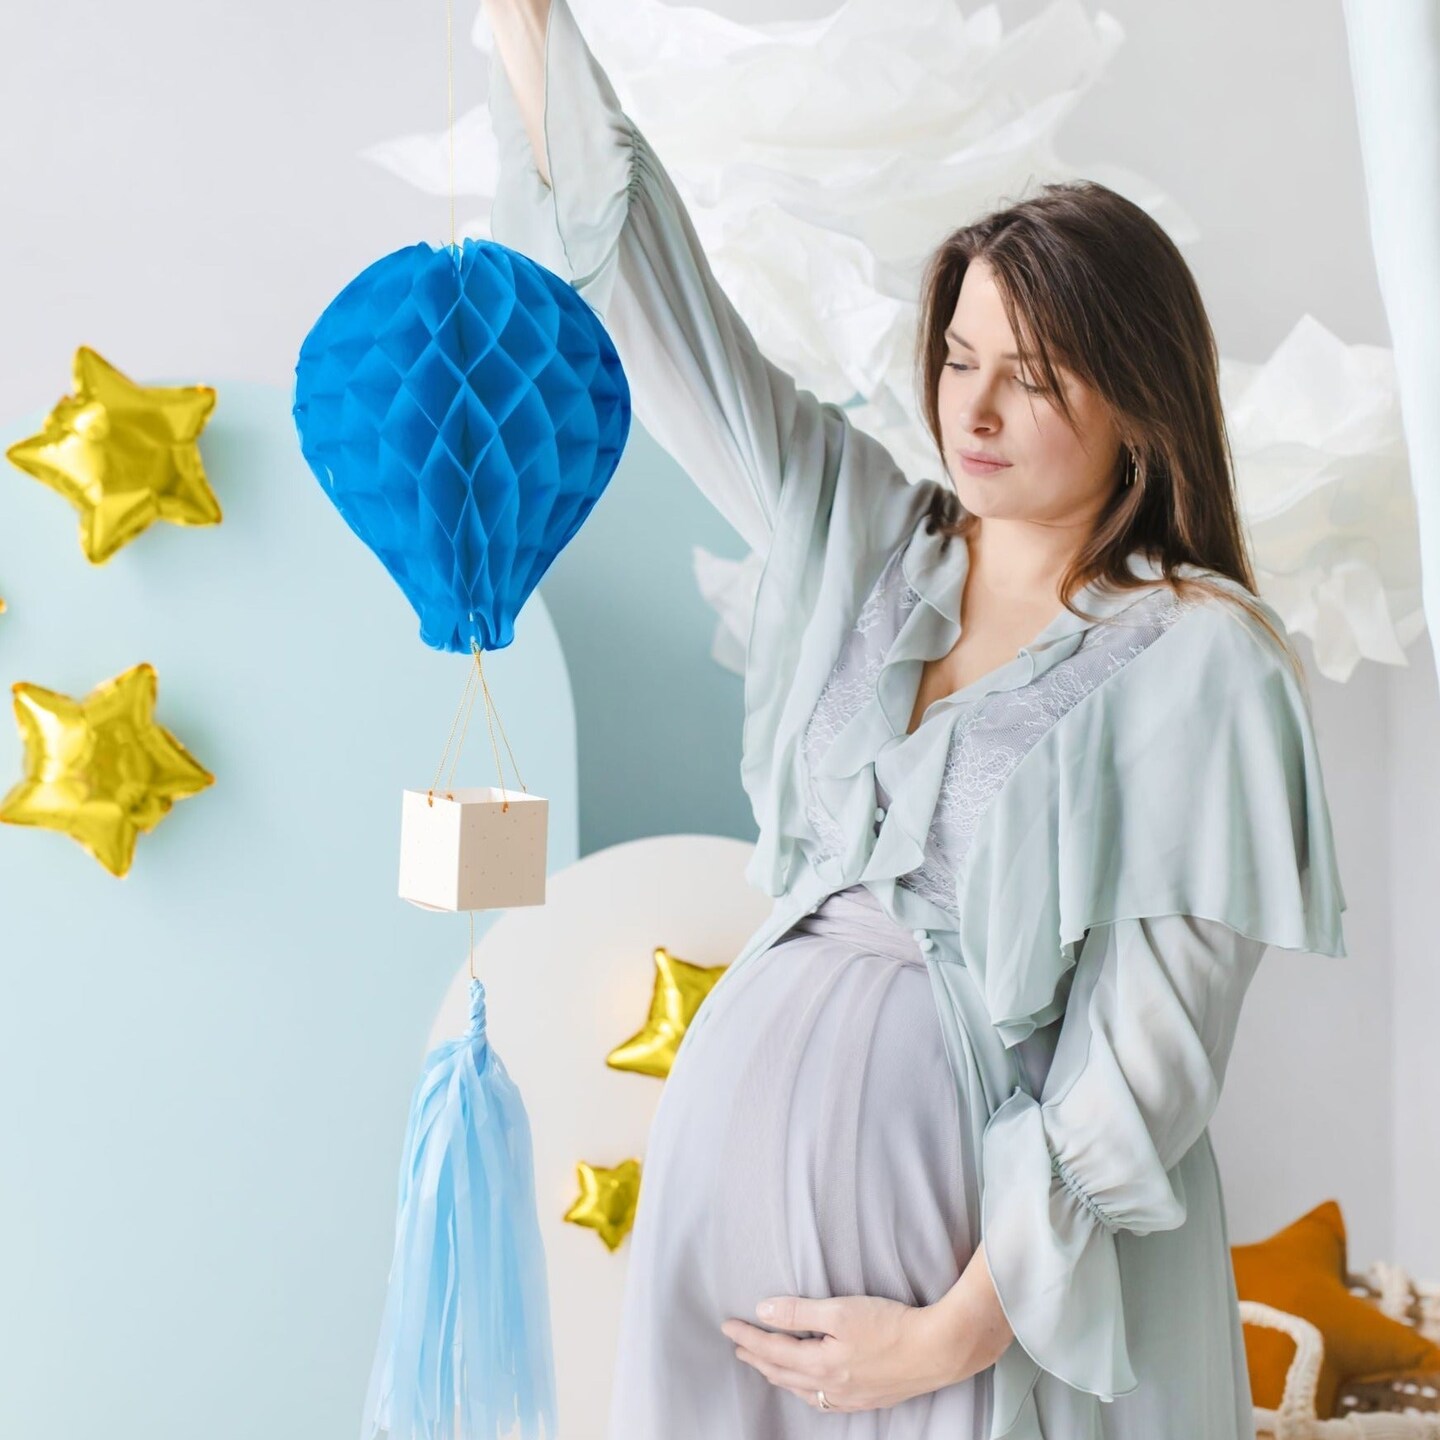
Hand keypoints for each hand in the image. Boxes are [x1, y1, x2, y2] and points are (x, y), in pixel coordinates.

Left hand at [718, 1243, 1013, 1414]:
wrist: (937, 1350)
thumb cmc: (891, 1325)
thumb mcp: (841, 1310)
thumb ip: (799, 1313)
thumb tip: (762, 1312)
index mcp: (821, 1364)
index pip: (773, 1350)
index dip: (748, 1337)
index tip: (727, 1326)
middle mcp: (831, 1386)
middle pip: (783, 1373)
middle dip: (758, 1358)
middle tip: (739, 1346)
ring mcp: (849, 1396)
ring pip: (802, 1390)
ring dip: (778, 1375)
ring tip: (765, 1365)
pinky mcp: (867, 1398)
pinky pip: (824, 1400)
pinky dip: (805, 1390)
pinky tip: (808, 1387)